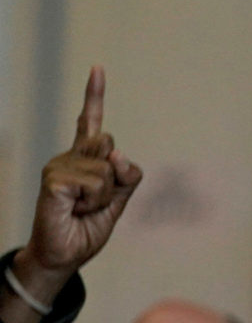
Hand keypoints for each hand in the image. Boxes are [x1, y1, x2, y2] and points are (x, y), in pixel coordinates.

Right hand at [21, 68, 142, 294]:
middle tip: (94, 203)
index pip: (90, 123)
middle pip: (113, 151)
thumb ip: (127, 177)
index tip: (97, 68)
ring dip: (104, 197)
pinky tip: (73, 209)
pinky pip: (95, 184)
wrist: (64, 254)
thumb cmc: (87, 228)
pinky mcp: (54, 178)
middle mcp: (70, 157)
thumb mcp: (119, 202)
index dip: (94, 95)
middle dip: (115, 183)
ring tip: (82, 208)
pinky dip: (93, 202)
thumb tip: (117, 153)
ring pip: (107, 171)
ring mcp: (59, 165)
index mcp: (85, 159)